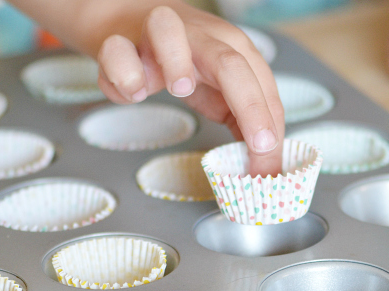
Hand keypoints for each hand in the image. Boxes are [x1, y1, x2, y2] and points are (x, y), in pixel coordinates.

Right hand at [96, 2, 283, 176]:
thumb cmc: (186, 62)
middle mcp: (199, 36)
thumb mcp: (223, 91)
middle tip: (258, 144)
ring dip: (177, 60)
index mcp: (231, 48)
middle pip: (230, 62)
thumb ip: (243, 123)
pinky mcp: (118, 43)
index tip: (271, 160)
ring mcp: (156, 35)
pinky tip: (133, 94)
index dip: (269, 121)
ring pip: (168, 30)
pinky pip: (117, 51)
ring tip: (180, 89)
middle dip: (250, 105)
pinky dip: (124, 74)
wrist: (129, 26)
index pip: (261, 83)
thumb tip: (264, 166)